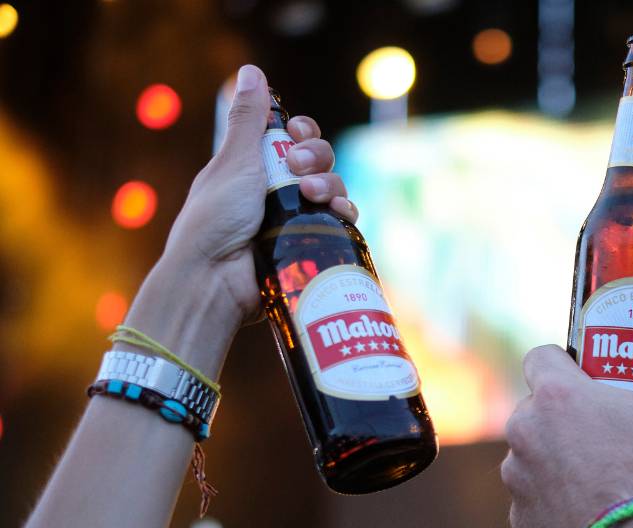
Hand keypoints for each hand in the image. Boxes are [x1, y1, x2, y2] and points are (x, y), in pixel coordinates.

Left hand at [162, 64, 357, 328]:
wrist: (216, 278)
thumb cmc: (215, 219)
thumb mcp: (233, 162)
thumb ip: (247, 118)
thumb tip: (251, 70)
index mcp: (256, 167)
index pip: (294, 138)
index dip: (303, 131)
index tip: (297, 133)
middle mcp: (279, 190)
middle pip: (320, 160)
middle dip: (317, 157)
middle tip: (299, 168)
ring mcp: (296, 219)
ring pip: (334, 188)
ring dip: (331, 183)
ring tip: (312, 195)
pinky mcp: (310, 245)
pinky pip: (341, 223)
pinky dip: (344, 213)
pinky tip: (338, 213)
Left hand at [501, 345, 632, 527]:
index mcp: (556, 396)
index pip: (540, 357)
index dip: (564, 363)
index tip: (587, 377)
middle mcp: (525, 431)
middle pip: (536, 409)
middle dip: (562, 415)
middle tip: (601, 428)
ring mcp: (517, 477)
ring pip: (532, 454)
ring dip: (555, 458)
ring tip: (597, 473)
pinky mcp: (519, 518)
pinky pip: (534, 498)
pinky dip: (554, 500)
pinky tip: (587, 509)